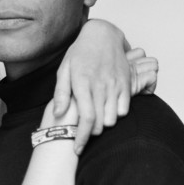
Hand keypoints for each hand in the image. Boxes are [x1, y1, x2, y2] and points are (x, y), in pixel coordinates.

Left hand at [53, 19, 157, 152]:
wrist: (102, 35)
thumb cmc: (80, 53)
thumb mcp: (64, 70)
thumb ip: (61, 93)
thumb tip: (58, 114)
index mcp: (82, 83)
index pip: (85, 119)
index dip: (82, 138)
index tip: (77, 149)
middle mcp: (100, 85)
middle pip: (99, 123)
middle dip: (91, 134)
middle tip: (84, 133)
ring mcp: (115, 84)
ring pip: (112, 119)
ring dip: (103, 124)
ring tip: (95, 119)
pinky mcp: (126, 83)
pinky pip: (124, 109)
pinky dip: (116, 115)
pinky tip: (107, 110)